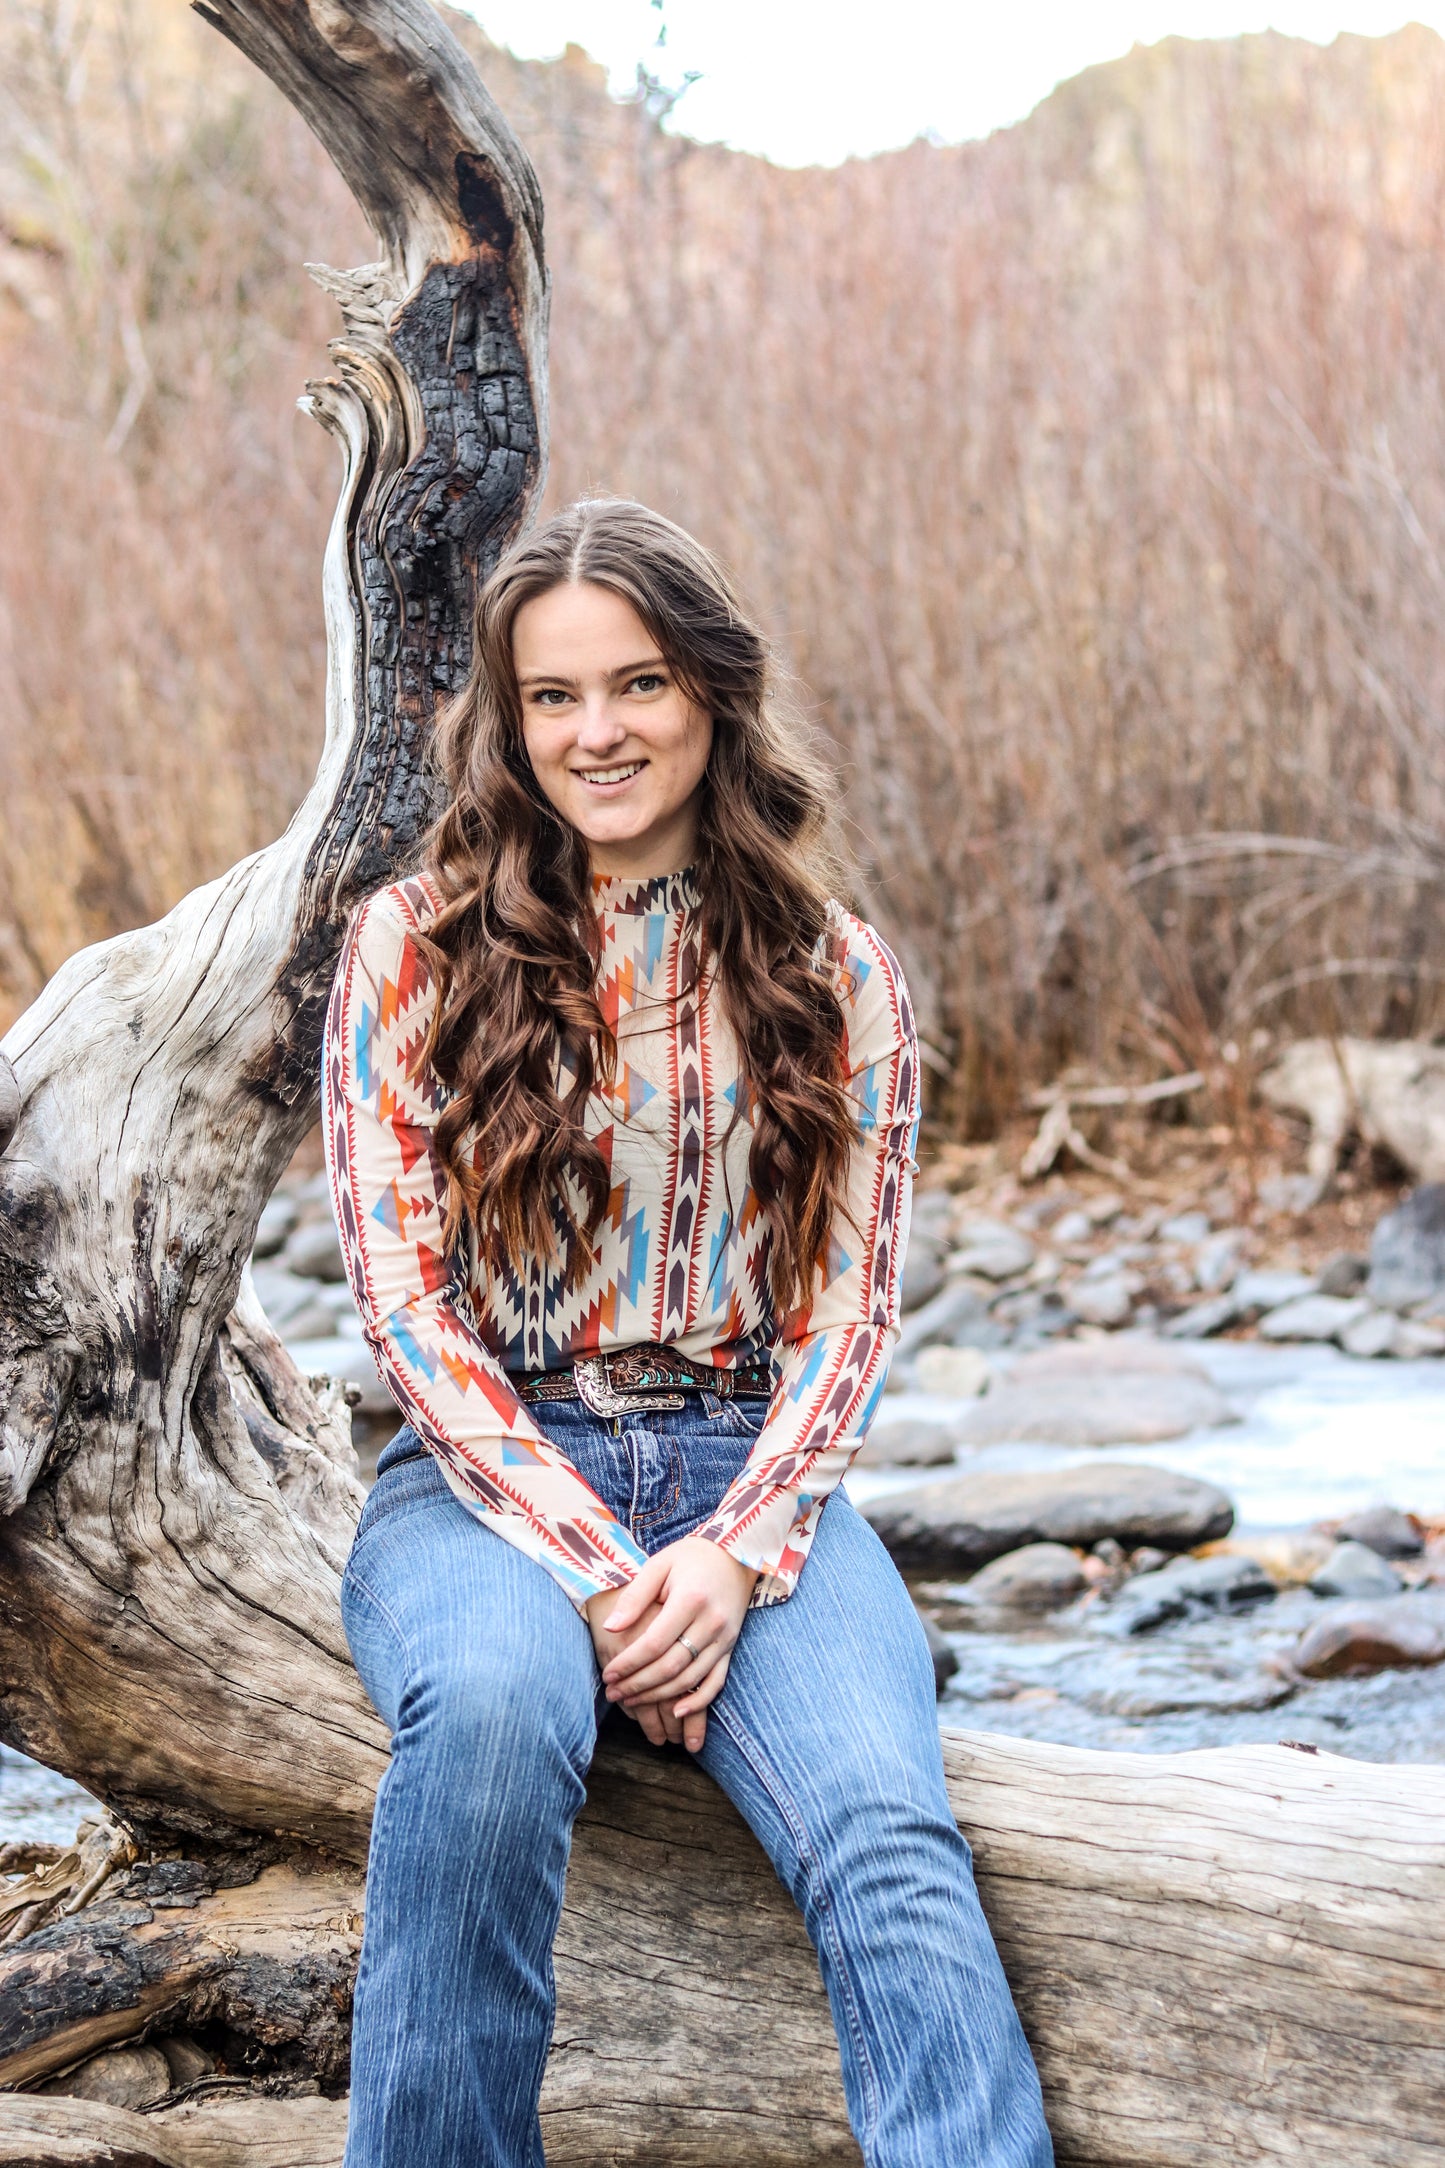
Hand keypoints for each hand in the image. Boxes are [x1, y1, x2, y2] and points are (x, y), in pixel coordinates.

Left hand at [591, 1537, 758, 1753]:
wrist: (735, 1554)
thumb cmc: (689, 1558)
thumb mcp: (659, 1565)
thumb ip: (635, 1596)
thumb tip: (610, 1628)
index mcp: (690, 1599)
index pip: (654, 1643)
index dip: (628, 1663)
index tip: (607, 1674)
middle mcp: (711, 1622)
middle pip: (670, 1666)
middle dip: (638, 1684)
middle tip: (613, 1692)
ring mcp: (725, 1637)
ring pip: (690, 1678)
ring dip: (659, 1696)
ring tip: (632, 1701)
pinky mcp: (731, 1646)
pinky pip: (717, 1682)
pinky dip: (698, 1701)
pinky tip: (677, 1711)